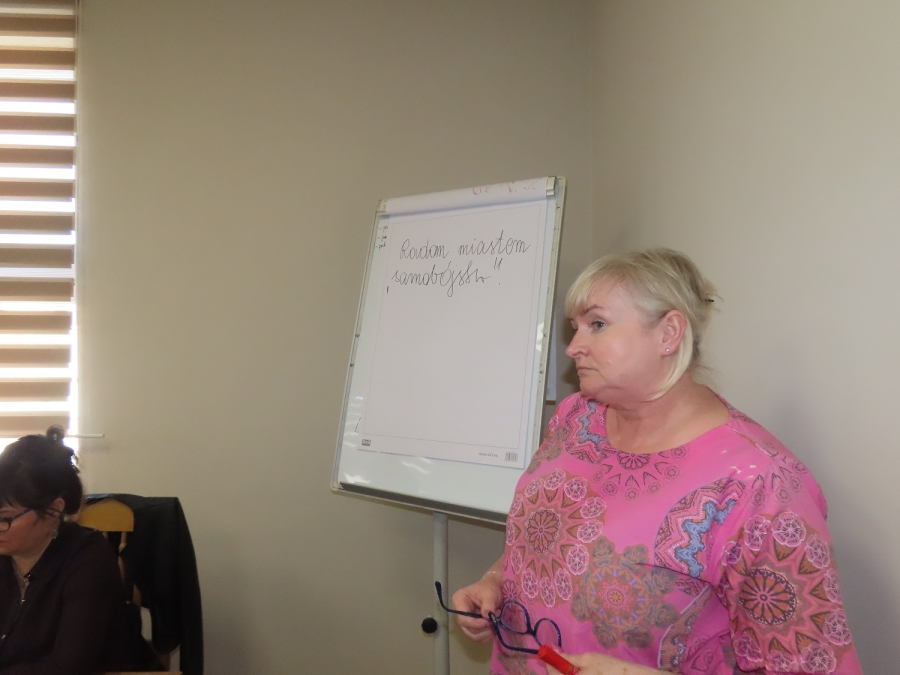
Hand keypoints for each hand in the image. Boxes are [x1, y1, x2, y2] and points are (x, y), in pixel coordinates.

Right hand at [450, 574, 502, 642]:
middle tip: (496, 620)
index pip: (462, 618)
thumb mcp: (490, 593)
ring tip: (496, 621)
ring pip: (473, 635)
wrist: (494, 589)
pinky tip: (494, 626)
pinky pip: (479, 638)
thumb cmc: (490, 588)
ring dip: (487, 633)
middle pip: (467, 628)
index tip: (489, 622)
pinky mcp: (472, 628)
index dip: (475, 623)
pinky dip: (488, 635)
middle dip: (483, 628)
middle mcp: (459, 613)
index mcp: (459, 601)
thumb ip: (488, 604)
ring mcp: (465, 621)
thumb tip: (487, 616)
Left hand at [544, 651, 662, 674]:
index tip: (550, 653)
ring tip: (574, 667)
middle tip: (564, 659)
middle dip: (558, 670)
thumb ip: (569, 657)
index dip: (549, 662)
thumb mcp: (589, 658)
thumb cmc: (610, 668)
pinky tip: (582, 673)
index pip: (552, 674)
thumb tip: (552, 650)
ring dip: (567, 674)